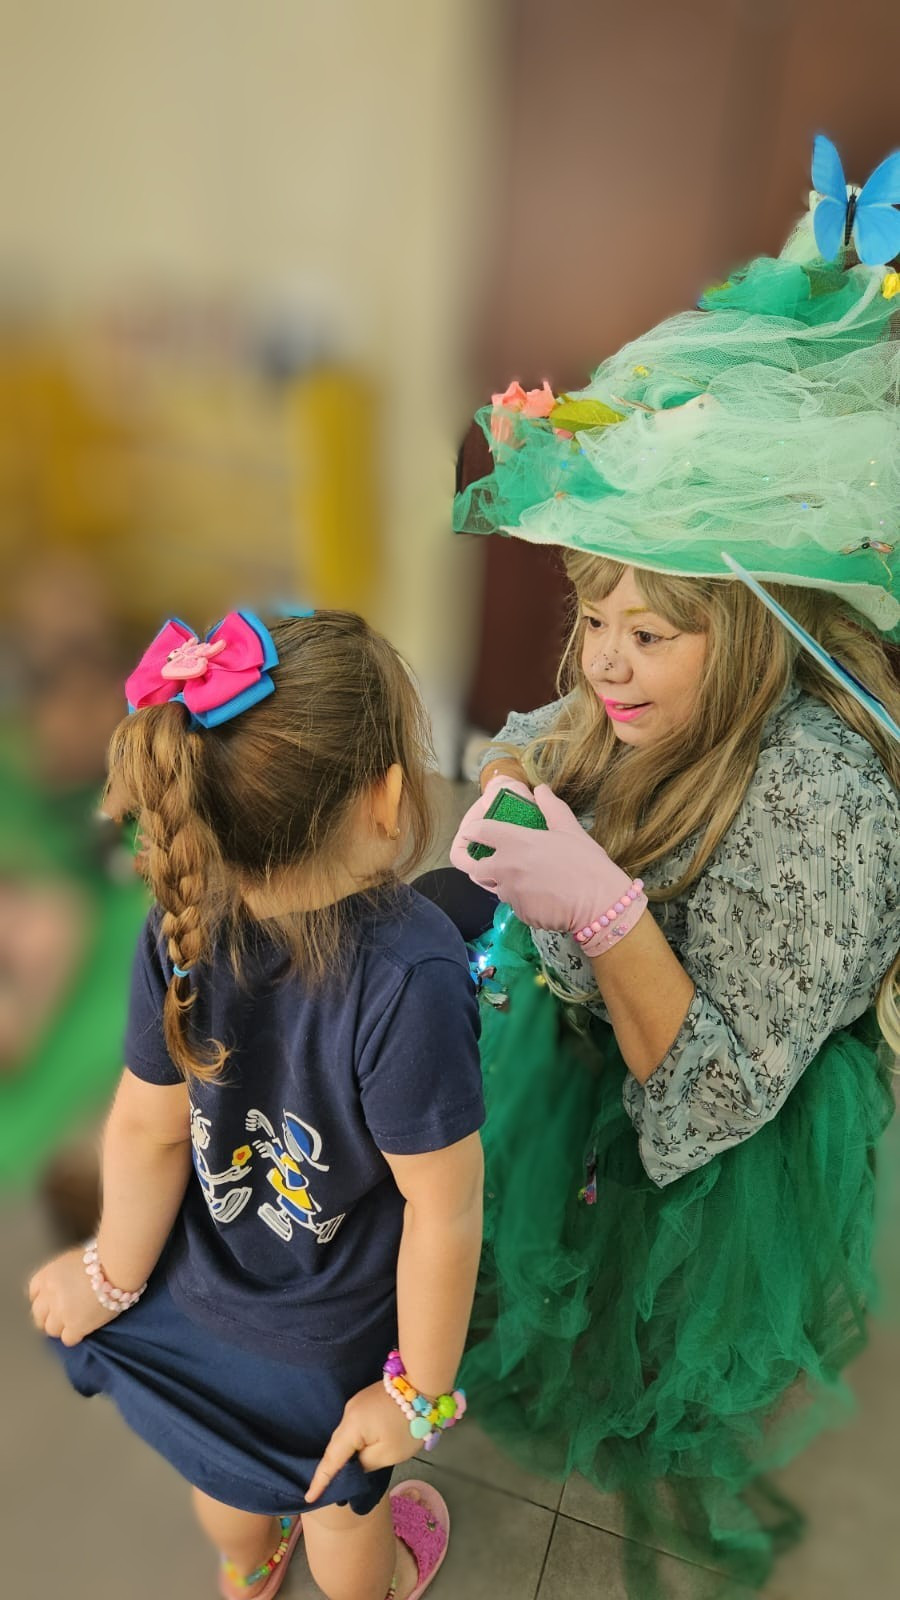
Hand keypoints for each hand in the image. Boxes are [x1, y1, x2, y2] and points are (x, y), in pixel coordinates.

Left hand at [28, 1247, 120, 1346]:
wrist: (116, 1266)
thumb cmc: (101, 1258)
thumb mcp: (73, 1259)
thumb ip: (63, 1274)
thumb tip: (66, 1283)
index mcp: (47, 1275)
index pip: (33, 1292)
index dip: (42, 1299)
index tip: (49, 1303)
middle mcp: (49, 1295)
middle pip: (39, 1314)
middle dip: (48, 1317)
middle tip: (60, 1317)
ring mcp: (61, 1312)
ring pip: (51, 1329)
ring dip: (61, 1328)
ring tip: (74, 1324)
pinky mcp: (75, 1326)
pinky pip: (67, 1339)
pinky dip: (75, 1336)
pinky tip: (83, 1330)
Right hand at [305, 1381, 422, 1503]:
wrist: (423, 1384)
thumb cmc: (408, 1424)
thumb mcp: (389, 1453)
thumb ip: (366, 1463)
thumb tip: (354, 1464)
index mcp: (352, 1427)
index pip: (331, 1459)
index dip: (321, 1480)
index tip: (309, 1497)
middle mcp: (348, 1413)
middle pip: (337, 1445)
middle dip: (331, 1467)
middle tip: (325, 1490)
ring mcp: (356, 1404)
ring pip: (346, 1435)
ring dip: (344, 1453)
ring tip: (341, 1473)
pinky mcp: (365, 1401)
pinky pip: (353, 1426)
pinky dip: (353, 1440)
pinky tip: (357, 1450)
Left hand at [450, 784, 645, 949]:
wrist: (600, 904)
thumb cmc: (586, 862)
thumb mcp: (570, 829)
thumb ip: (551, 808)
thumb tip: (541, 790)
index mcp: (515, 842)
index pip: (479, 832)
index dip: (473, 831)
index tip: (474, 833)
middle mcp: (505, 868)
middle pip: (476, 868)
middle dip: (483, 866)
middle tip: (502, 863)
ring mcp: (510, 894)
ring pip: (497, 888)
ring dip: (507, 884)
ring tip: (532, 881)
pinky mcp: (519, 914)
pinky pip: (515, 906)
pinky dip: (524, 901)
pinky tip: (544, 897)